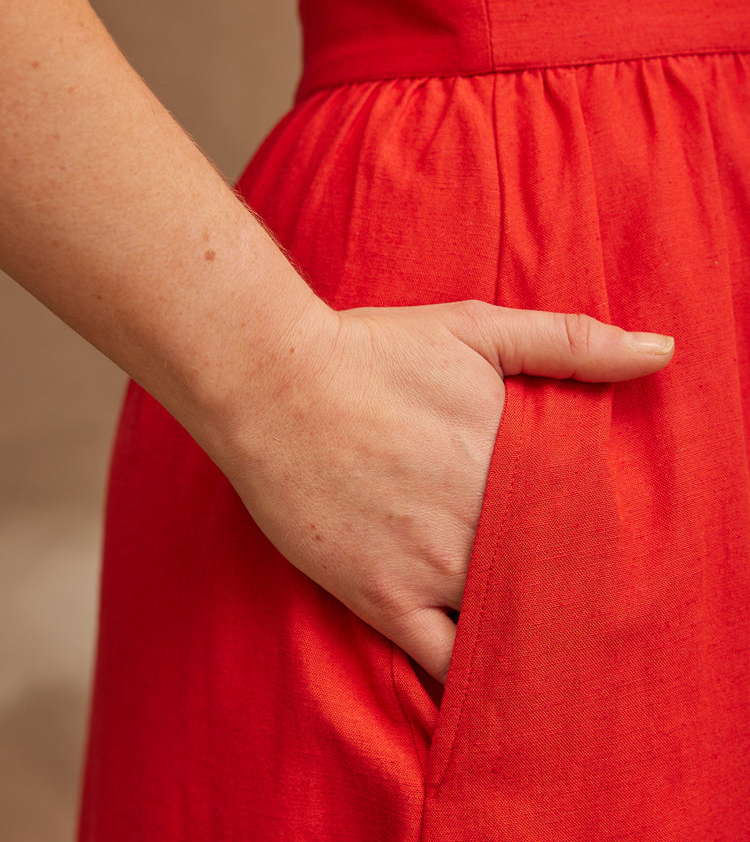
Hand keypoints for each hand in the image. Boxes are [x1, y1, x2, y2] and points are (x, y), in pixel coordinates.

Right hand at [218, 301, 673, 684]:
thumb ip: (571, 342)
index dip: (596, 541)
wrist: (273, 381)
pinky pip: (443, 661)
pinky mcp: (380, 596)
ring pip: (506, 623)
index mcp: (513, 461)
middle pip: (550, 576)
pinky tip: (493, 687)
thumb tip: (660, 350)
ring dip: (529, 636)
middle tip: (575, 604)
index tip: (598, 549)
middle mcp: (480, 522)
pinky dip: (473, 675)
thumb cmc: (372, 349)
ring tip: (545, 649)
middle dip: (566, 589)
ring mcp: (431, 566)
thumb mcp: (477, 328)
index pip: (586, 522)